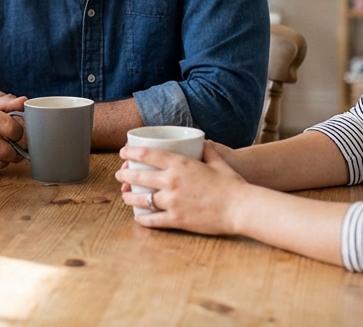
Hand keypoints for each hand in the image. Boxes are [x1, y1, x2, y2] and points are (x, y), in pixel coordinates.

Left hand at [115, 141, 250, 235]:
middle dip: (125, 174)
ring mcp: (172, 201)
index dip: (131, 153)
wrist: (241, 208)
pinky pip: (152, 220)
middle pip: (139, 176)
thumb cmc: (233, 185)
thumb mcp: (219, 162)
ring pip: (141, 199)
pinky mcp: (176, 219)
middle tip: (120, 174)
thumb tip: (203, 142)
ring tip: (126, 195)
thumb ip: (208, 151)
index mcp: (180, 164)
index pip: (147, 154)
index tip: (123, 153)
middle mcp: (172, 181)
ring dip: (130, 197)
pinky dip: (143, 219)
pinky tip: (138, 217)